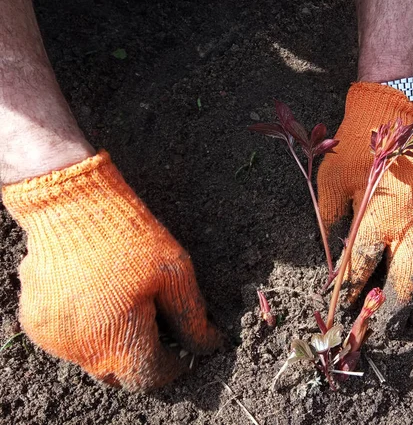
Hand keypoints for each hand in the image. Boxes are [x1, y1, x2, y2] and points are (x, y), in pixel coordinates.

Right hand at [2, 151, 221, 390]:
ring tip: (129, 305)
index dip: (175, 365)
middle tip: (161, 326)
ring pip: (94, 359)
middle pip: (121, 374)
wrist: (69, 204)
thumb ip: (192, 317)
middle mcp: (83, 351)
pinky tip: (100, 297)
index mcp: (119, 342)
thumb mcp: (175, 273)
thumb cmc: (128, 236)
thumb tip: (208, 346)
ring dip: (115, 344)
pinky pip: (70, 340)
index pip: (152, 376)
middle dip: (145, 357)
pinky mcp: (36, 323)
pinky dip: (89, 330)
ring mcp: (55, 339)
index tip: (187, 349)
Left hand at [317, 83, 412, 333]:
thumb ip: (331, 220)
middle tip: (391, 329)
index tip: (345, 307)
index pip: (361, 264)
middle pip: (406, 278)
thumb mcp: (331, 181)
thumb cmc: (356, 151)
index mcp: (376, 218)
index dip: (352, 288)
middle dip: (397, 308)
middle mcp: (408, 225)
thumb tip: (330, 256)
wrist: (394, 122)